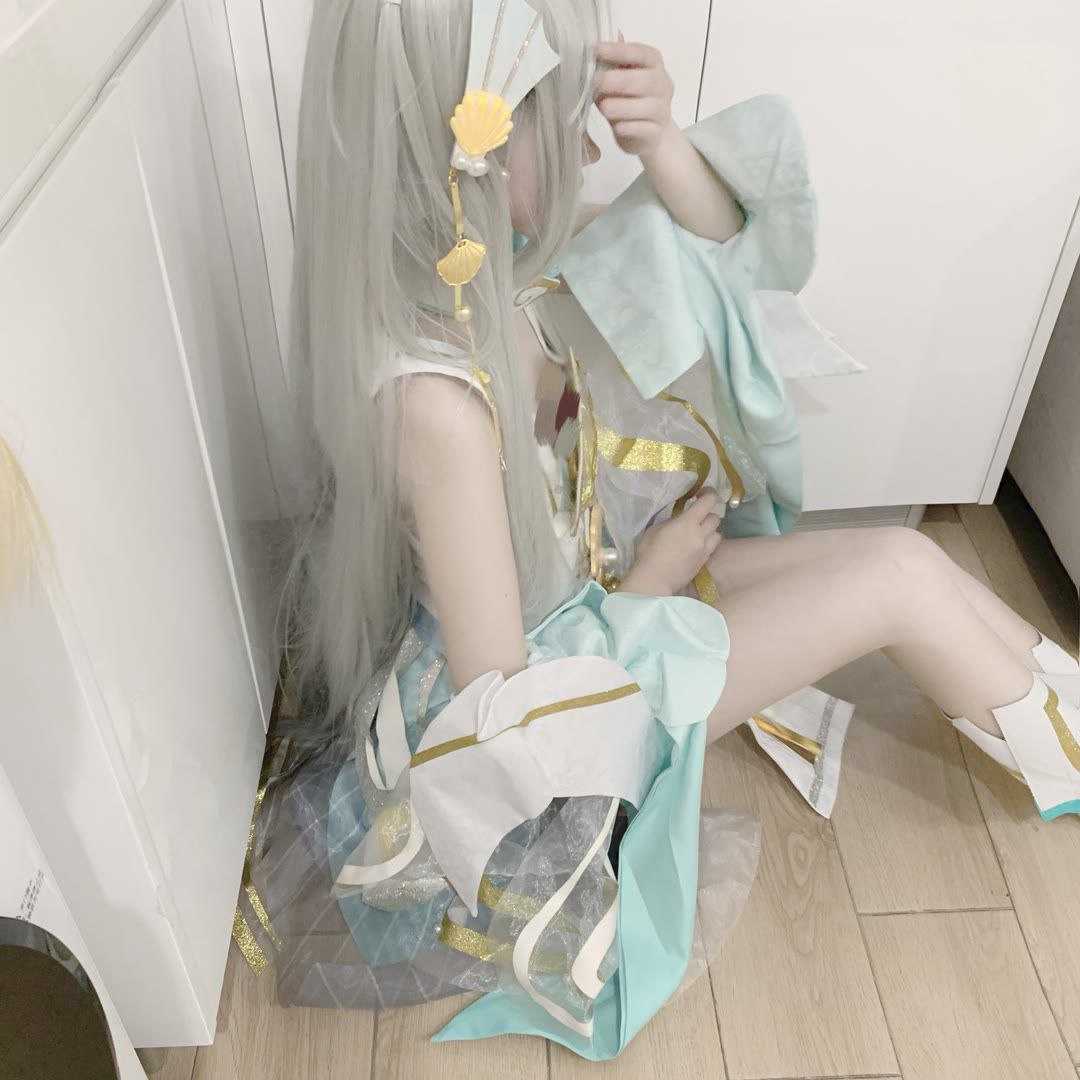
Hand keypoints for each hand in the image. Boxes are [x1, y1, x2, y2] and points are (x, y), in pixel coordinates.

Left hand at [595, 39, 675, 158]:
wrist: (648, 134)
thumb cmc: (630, 100)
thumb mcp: (620, 79)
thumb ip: (612, 64)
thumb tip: (601, 43)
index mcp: (654, 65)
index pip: (641, 53)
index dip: (620, 51)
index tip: (598, 49)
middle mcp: (662, 85)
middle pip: (647, 80)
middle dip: (621, 80)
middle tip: (598, 81)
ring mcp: (661, 110)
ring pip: (646, 106)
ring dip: (623, 106)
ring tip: (604, 107)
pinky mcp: (655, 132)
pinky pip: (645, 129)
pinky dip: (630, 127)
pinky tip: (617, 127)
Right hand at [619, 489, 722, 596]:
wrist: (655, 580)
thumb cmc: (649, 553)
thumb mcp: (655, 529)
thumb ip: (671, 521)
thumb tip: (679, 520)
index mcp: (688, 522)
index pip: (709, 501)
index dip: (708, 494)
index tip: (700, 494)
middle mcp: (701, 534)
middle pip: (715, 518)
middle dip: (706, 515)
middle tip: (695, 517)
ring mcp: (704, 550)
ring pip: (718, 534)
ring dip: (710, 530)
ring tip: (698, 533)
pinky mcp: (704, 562)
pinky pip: (712, 548)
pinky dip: (707, 544)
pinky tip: (696, 547)